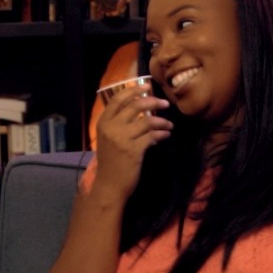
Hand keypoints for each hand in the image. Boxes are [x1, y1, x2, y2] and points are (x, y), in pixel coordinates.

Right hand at [94, 82, 172, 200]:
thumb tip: (139, 110)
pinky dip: (162, 133)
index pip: (117, 99)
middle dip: (154, 101)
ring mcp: (122, 139)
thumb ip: (117, 124)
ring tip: (169, 124)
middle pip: (136, 105)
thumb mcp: (108, 139)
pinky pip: (153, 135)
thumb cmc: (110, 162)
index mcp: (103, 123)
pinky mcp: (134, 150)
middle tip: (165, 103)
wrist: (109, 185)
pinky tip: (166, 134)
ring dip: (162, 121)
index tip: (147, 86)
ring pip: (148, 120)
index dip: (133, 90)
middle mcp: (111, 128)